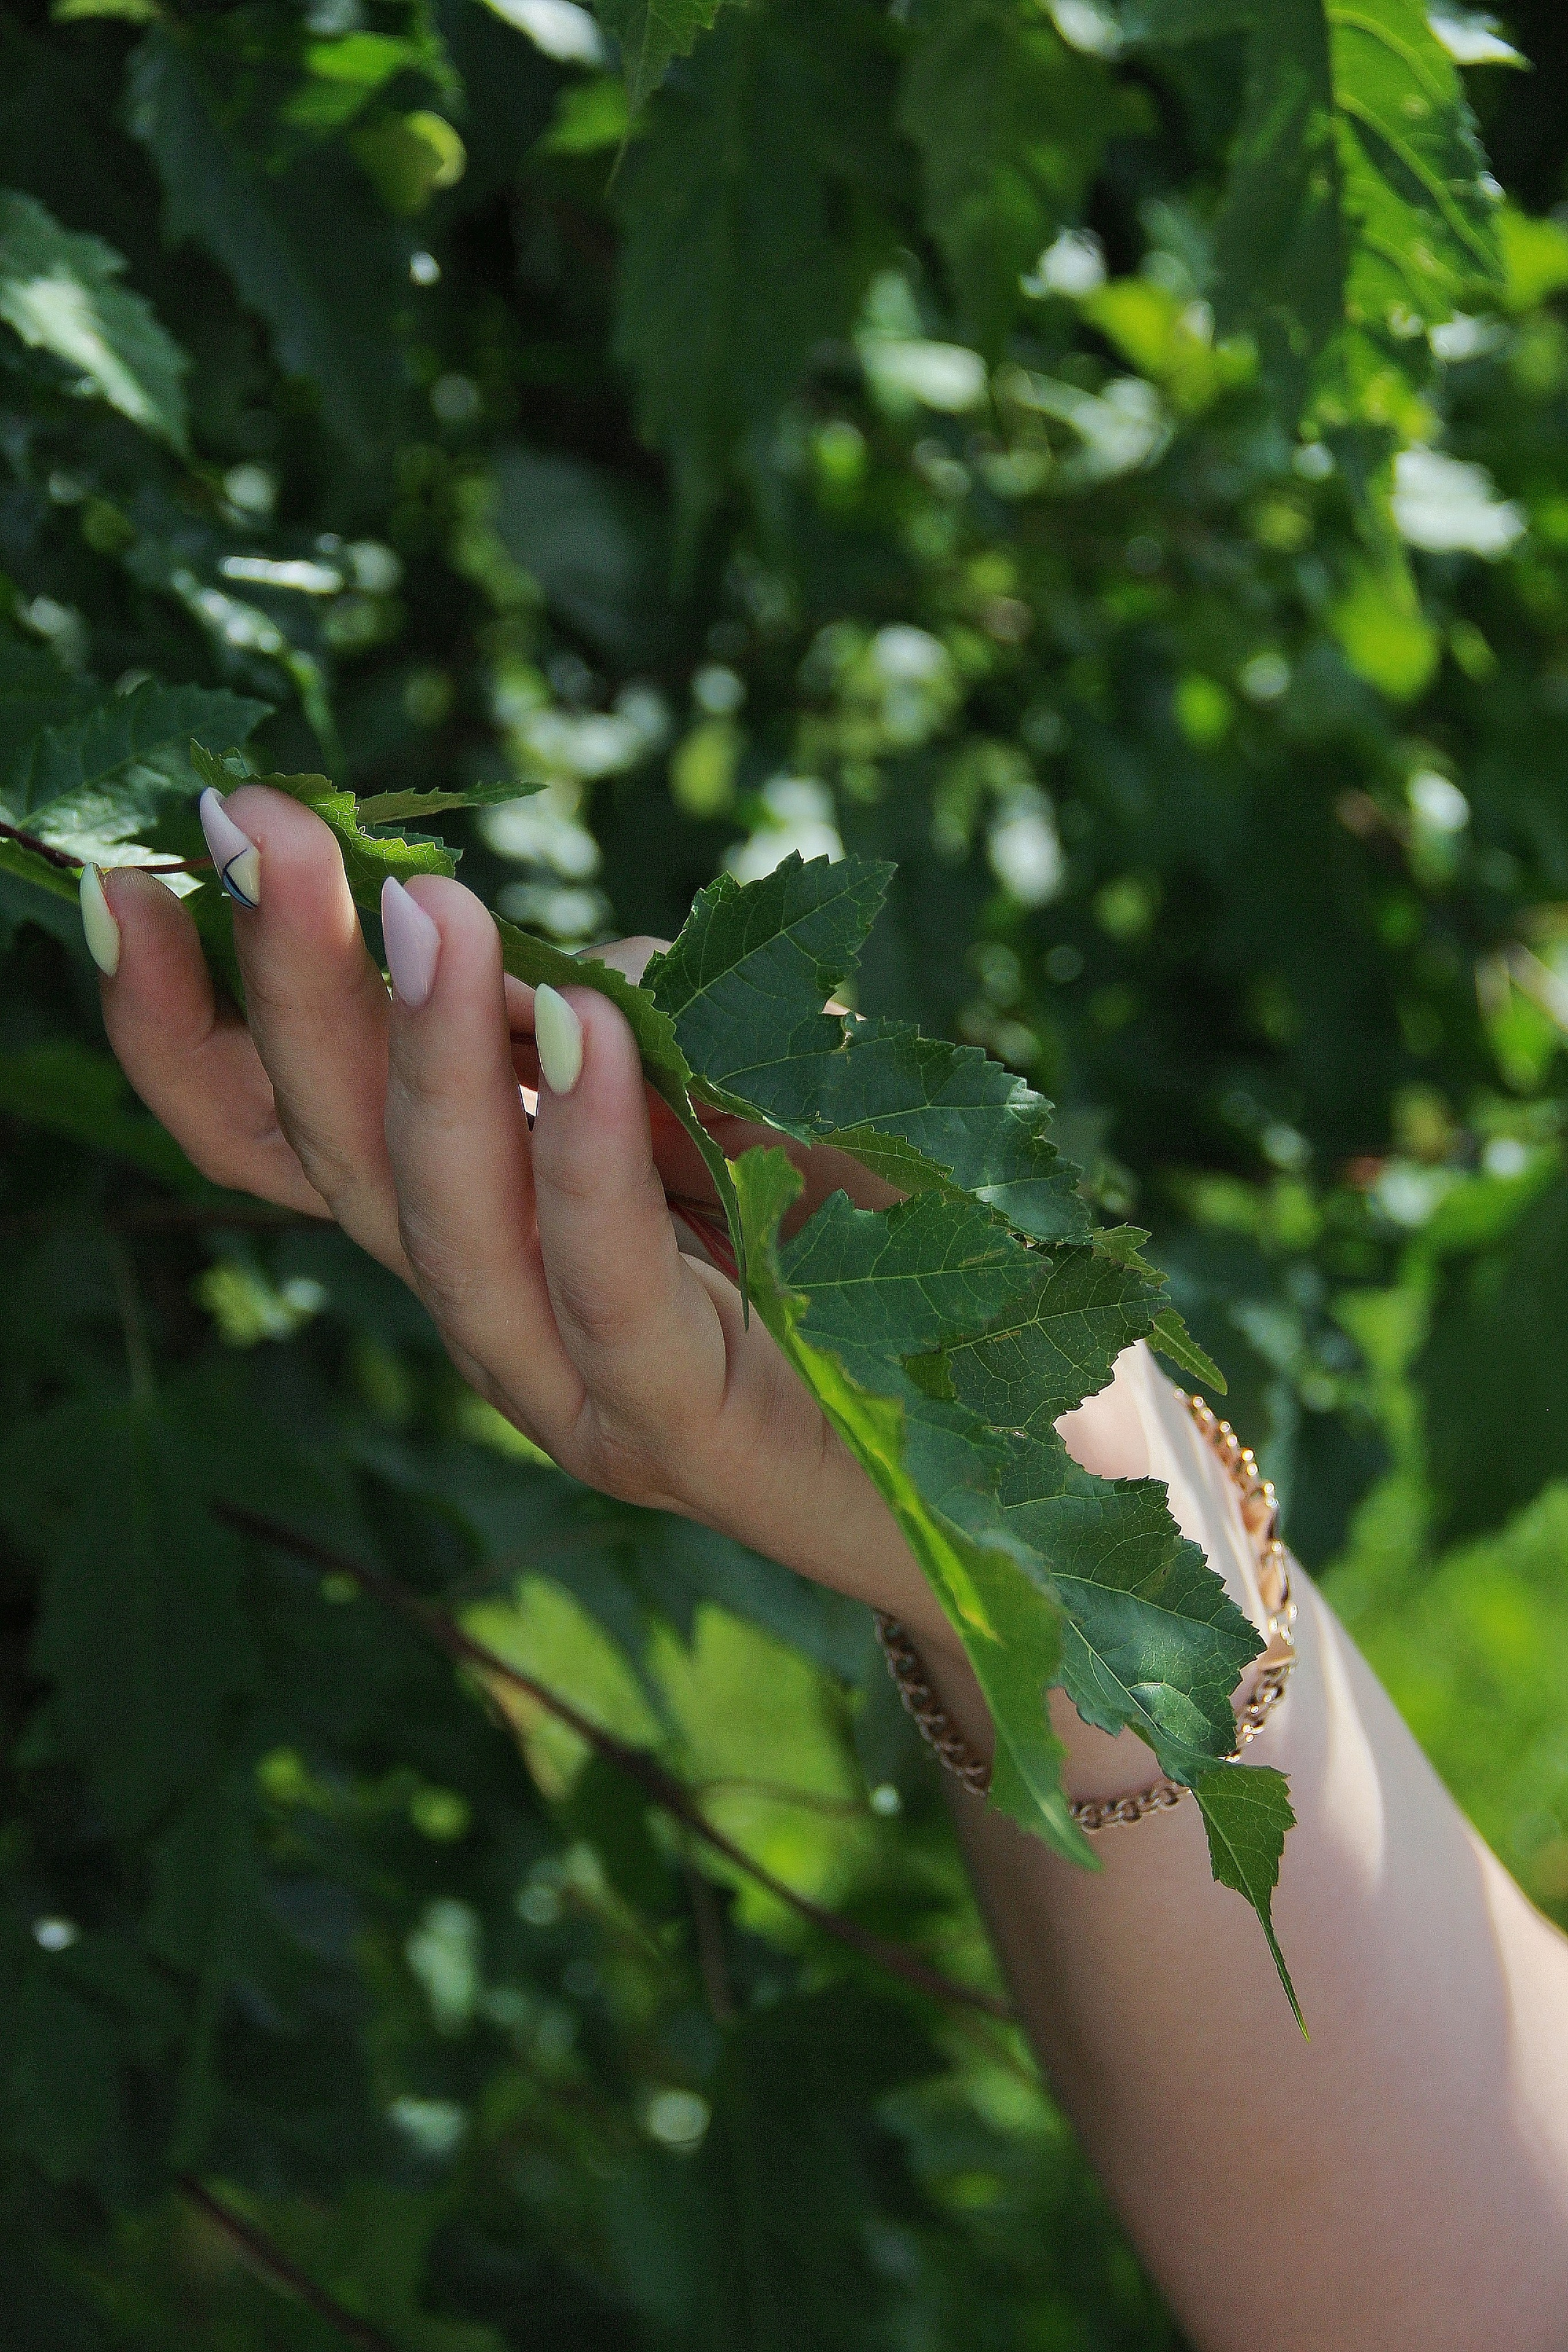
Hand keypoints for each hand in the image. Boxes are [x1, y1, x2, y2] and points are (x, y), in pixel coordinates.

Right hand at [89, 785, 980, 1667]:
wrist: (1034, 1425)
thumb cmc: (881, 1235)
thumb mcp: (732, 1086)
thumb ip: (625, 1021)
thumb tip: (548, 968)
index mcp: (481, 1221)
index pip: (287, 1133)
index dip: (189, 1022)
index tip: (134, 869)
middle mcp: (493, 1309)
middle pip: (340, 1158)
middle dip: (293, 986)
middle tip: (259, 827)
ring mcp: (576, 1387)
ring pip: (446, 1227)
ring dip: (424, 1056)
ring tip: (424, 910)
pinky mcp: (684, 1432)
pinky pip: (606, 1289)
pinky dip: (581, 1156)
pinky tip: (583, 1029)